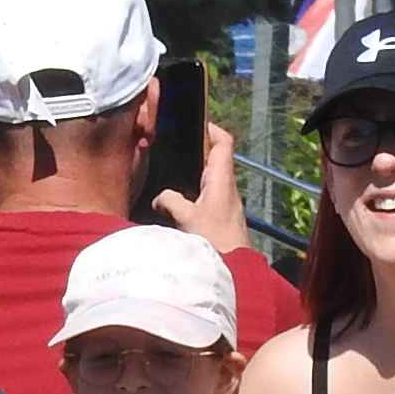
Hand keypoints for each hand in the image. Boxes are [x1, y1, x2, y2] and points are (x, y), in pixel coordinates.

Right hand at [150, 120, 248, 253]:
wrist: (235, 270)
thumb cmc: (215, 241)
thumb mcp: (187, 218)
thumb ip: (171, 201)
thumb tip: (159, 198)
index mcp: (222, 180)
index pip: (224, 143)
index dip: (212, 129)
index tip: (196, 123)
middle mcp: (228, 188)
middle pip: (217, 159)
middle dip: (198, 151)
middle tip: (176, 148)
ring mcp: (227, 204)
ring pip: (212, 179)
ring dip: (195, 174)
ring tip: (172, 174)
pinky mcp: (222, 219)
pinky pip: (208, 197)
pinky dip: (195, 194)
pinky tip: (179, 204)